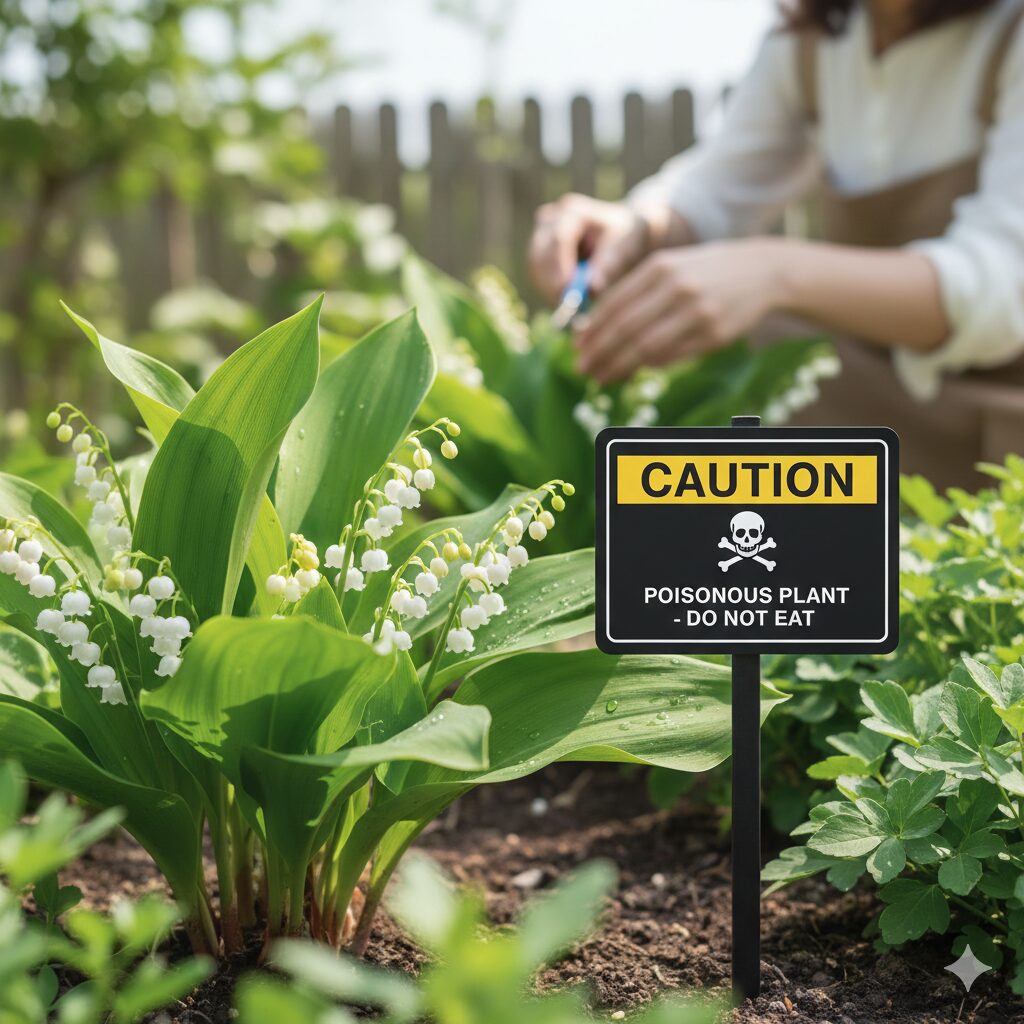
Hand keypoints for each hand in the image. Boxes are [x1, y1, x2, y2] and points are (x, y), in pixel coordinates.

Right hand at [528, 194, 651, 303]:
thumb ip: (606, 267)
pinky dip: (548, 288)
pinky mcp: (539, 250)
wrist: (622, 233)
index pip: (559, 238)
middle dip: (550, 281)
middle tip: (563, 305)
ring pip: (535, 265)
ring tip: (569, 304)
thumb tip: (592, 289)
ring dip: (548, 287)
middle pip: (540, 252)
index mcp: (575, 212)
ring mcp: (542, 234)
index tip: (565, 292)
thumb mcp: (622, 250)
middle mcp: (552, 219)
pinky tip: (564, 299)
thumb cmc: (624, 238)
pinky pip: (537, 273)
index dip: (560, 266)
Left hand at [575, 239, 784, 383]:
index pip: (616, 304)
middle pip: (626, 328)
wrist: (762, 272)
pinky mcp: (713, 334)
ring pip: (646, 347)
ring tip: (601, 377)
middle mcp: (676, 289)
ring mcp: (696, 313)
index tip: (577, 347)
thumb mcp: (671, 266)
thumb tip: (599, 325)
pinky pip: (672, 356)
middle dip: (599, 352)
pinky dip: (648, 366)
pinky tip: (633, 371)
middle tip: (582, 369)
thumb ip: (637, 290)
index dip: (593, 330)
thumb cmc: (706, 271)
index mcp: (660, 268)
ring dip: (619, 366)